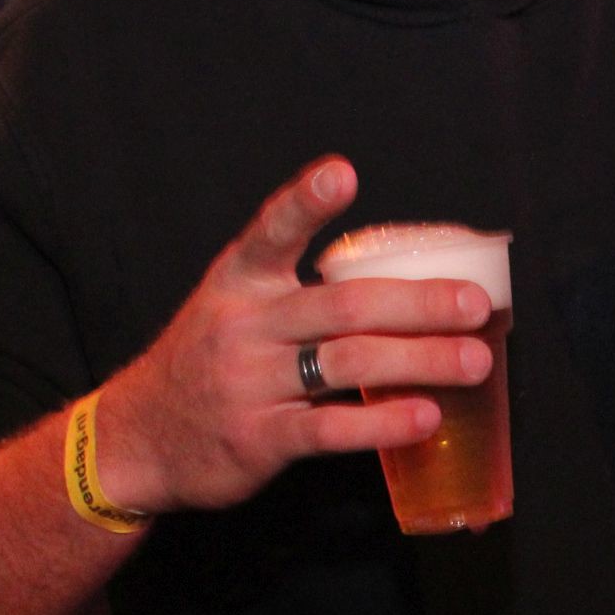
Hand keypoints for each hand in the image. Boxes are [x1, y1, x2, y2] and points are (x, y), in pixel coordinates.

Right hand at [89, 157, 493, 515]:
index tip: (342, 173)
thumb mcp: (232, 308)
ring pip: (348, 362)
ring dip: (421, 360)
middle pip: (344, 305)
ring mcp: (249, 384)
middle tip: (475, 303)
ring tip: (475, 360)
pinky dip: (382, 423)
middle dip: (418, 303)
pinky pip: (329, 430)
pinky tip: (426, 416)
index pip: (272, 232)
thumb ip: (300, 292)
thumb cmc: (209, 364)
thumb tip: (403, 285)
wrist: (138, 441)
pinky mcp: (257, 439)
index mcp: (239, 282)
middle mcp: (244, 327)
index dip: (305, 201)